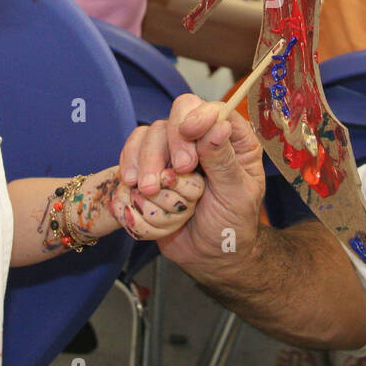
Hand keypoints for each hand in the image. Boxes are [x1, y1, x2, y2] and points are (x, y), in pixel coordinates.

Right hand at [119, 94, 265, 269]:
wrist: (208, 256)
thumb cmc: (231, 226)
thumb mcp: (236, 195)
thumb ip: (224, 162)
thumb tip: (218, 126)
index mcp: (233, 141)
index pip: (214, 110)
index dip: (200, 115)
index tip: (190, 131)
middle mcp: (202, 139)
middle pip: (178, 114)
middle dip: (172, 141)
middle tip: (179, 171)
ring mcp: (174, 151)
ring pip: (151, 133)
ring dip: (148, 159)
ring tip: (152, 189)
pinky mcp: (152, 166)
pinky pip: (132, 151)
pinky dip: (129, 164)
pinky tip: (131, 183)